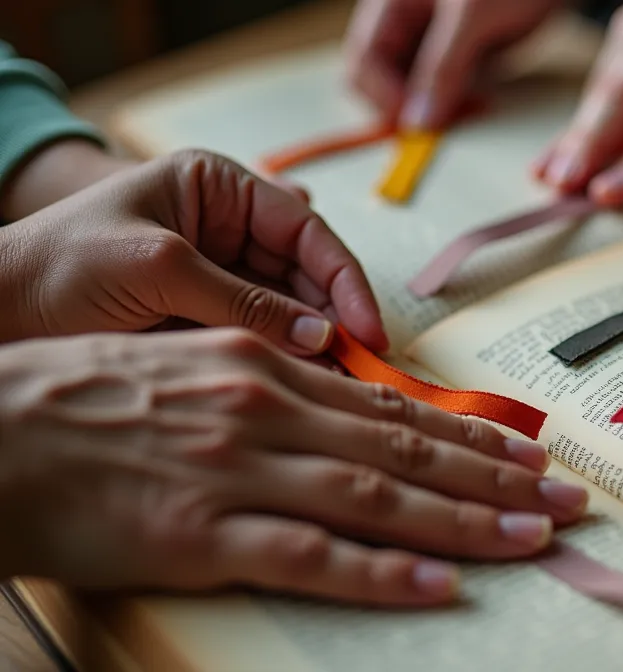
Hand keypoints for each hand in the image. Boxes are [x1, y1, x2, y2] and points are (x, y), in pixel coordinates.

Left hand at [0, 149, 387, 354]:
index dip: (345, 279)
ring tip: (345, 381)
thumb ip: (245, 301)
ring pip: (291, 308)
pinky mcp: (206, 316)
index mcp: (218, 187)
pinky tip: (311, 382)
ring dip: (317, 342)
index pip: (306, 231)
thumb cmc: (61, 264)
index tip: (370, 329)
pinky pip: (262, 336)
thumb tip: (322, 337)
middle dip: (336, 315)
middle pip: (308, 272)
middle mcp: (227, 227)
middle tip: (365, 365)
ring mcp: (218, 273)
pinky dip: (288, 358)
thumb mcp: (160, 269)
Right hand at [0, 329, 586, 604]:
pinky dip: (380, 572)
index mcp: (269, 370)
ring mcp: (239, 474)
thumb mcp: (195, 364)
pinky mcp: (201, 536)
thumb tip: (348, 407)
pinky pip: (309, 557)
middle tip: (569, 496)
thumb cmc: (87, 400)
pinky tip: (437, 583)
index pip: (397, 411)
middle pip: (408, 451)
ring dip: (468, 519)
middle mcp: (269, 413)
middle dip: (500, 477)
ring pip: (379, 498)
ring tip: (535, 536)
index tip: (534, 453)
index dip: (475, 436)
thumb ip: (276, 385)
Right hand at [344, 0, 561, 127]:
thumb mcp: (472, 15)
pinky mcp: (465, 50)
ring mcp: (436, 37)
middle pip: (384, 79)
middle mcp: (408, 20)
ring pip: (417, 87)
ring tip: (470, 106)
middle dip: (408, 106)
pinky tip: (482, 99)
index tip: (418, 125)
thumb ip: (443, 66)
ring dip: (436, 107)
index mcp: (392, 3)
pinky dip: (459, 101)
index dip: (384, 97)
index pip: (364, 62)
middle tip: (444, 126)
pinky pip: (448, 85)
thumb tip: (418, 121)